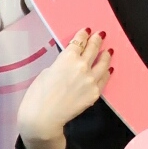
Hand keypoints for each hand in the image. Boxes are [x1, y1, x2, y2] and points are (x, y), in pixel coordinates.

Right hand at [17, 29, 111, 148]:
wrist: (44, 117)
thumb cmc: (38, 94)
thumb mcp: (47, 71)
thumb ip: (62, 65)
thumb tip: (69, 65)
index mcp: (68, 58)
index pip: (79, 42)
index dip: (83, 35)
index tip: (87, 31)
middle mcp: (82, 66)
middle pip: (93, 49)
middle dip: (97, 40)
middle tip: (101, 35)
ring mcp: (91, 80)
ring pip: (103, 63)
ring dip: (106, 55)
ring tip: (109, 51)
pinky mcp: (95, 93)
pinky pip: (104, 79)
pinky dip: (107, 72)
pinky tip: (109, 69)